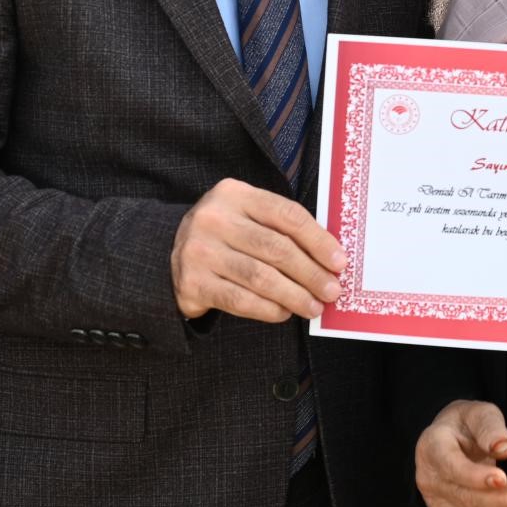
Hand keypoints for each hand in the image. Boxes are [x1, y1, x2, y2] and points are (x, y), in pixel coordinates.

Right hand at [170, 177, 343, 322]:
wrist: (167, 253)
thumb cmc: (225, 235)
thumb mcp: (246, 216)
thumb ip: (281, 228)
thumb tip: (329, 258)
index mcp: (235, 194)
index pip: (286, 215)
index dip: (318, 240)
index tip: (339, 262)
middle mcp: (214, 218)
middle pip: (275, 248)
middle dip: (310, 272)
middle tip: (332, 290)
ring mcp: (200, 251)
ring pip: (260, 277)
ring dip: (294, 295)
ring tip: (314, 307)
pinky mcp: (193, 283)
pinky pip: (240, 300)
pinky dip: (268, 309)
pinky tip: (284, 313)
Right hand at [415, 399, 506, 506]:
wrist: (452, 441)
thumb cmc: (467, 425)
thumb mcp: (478, 413)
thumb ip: (490, 427)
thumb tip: (505, 448)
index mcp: (432, 448)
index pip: (451, 468)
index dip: (475, 477)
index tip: (503, 478)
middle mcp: (430, 481)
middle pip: (468, 500)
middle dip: (505, 500)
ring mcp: (439, 506)